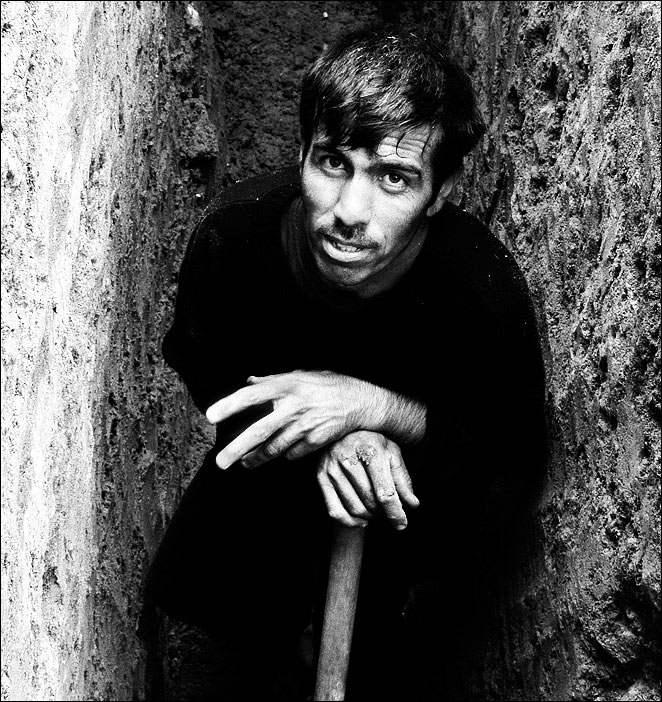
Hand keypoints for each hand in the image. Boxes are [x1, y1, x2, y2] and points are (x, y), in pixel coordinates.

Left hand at [206, 370, 370, 469]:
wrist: (360, 401)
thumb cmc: (327, 384)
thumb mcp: (300, 375)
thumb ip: (273, 380)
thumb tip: (249, 382)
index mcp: (286, 385)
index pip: (251, 395)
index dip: (229, 405)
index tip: (210, 416)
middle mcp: (293, 406)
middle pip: (258, 431)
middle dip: (236, 449)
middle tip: (220, 463)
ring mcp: (304, 426)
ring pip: (273, 449)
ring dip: (256, 458)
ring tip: (243, 464)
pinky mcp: (315, 441)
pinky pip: (292, 454)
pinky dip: (282, 456)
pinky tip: (276, 457)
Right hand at [317, 431, 419, 529]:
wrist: (345, 429)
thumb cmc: (373, 443)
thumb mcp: (392, 454)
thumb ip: (403, 480)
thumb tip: (413, 505)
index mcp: (370, 449)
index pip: (384, 491)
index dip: (395, 512)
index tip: (402, 524)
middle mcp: (348, 456)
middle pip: (370, 502)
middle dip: (382, 512)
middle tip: (386, 509)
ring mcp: (332, 467)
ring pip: (354, 508)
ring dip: (368, 517)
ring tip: (375, 510)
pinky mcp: (321, 476)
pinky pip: (335, 511)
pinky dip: (350, 521)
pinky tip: (360, 519)